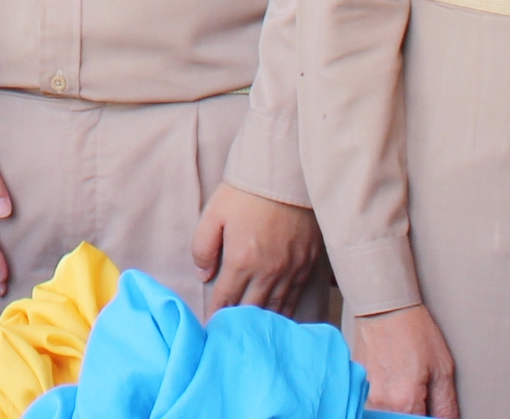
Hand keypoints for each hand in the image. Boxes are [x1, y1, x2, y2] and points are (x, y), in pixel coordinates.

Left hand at [189, 184, 322, 319]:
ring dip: (262, 323)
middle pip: (250, 310)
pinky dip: (284, 313)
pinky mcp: (307, 266)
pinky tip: (278, 318)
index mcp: (241, 260)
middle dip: (238, 325)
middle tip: (229, 335)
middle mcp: (267, 272)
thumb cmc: (247, 192)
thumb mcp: (214, 214)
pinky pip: (294, 298)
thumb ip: (203, 247)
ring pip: (275, 309)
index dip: (217, 316)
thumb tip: (203, 275)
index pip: (226, 300)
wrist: (287, 174)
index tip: (211, 328)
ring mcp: (290, 271)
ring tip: (251, 332)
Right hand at [347, 305, 458, 416]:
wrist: (383, 306)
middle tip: (421, 394)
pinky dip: (386, 400)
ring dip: (399, 408)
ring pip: (387, 415)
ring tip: (407, 385)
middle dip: (415, 412)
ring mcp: (365, 395)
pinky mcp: (357, 386)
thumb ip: (446, 406)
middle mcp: (381, 403)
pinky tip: (393, 381)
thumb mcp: (442, 368)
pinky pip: (374, 404)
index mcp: (405, 401)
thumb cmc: (413, 330)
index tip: (431, 408)